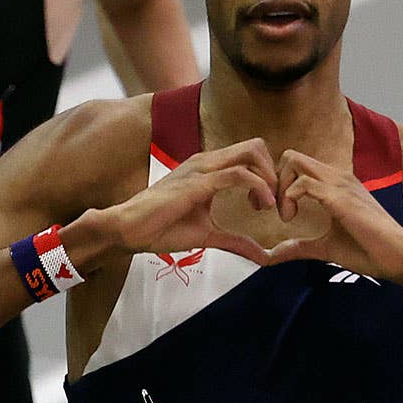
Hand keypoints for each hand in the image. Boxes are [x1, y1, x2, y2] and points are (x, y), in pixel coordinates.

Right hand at [97, 139, 279, 264]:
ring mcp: (202, 169)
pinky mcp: (197, 183)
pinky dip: (258, 187)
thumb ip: (236, 241)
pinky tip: (261, 206)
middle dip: (273, 170)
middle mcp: (207, 161)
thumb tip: (263, 256)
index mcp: (209, 168)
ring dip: (269, 178)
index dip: (267, 175)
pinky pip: (237, 174)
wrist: (127, 230)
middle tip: (274, 201)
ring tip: (268, 206)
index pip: (250, 154)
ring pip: (250, 152)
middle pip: (255, 146)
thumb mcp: (208, 235)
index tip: (268, 204)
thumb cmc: (161, 228)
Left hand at [261, 150, 402, 281]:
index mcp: (336, 184)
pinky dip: (288, 198)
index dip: (280, 185)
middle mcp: (337, 177)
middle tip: (273, 210)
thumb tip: (271, 256)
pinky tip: (291, 220)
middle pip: (291, 156)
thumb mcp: (325, 247)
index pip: (298, 165)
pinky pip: (303, 183)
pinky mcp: (340, 197)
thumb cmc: (370, 251)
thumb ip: (299, 247)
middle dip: (274, 180)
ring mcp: (339, 183)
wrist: (399, 257)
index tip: (278, 213)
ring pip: (293, 161)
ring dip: (279, 188)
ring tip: (285, 217)